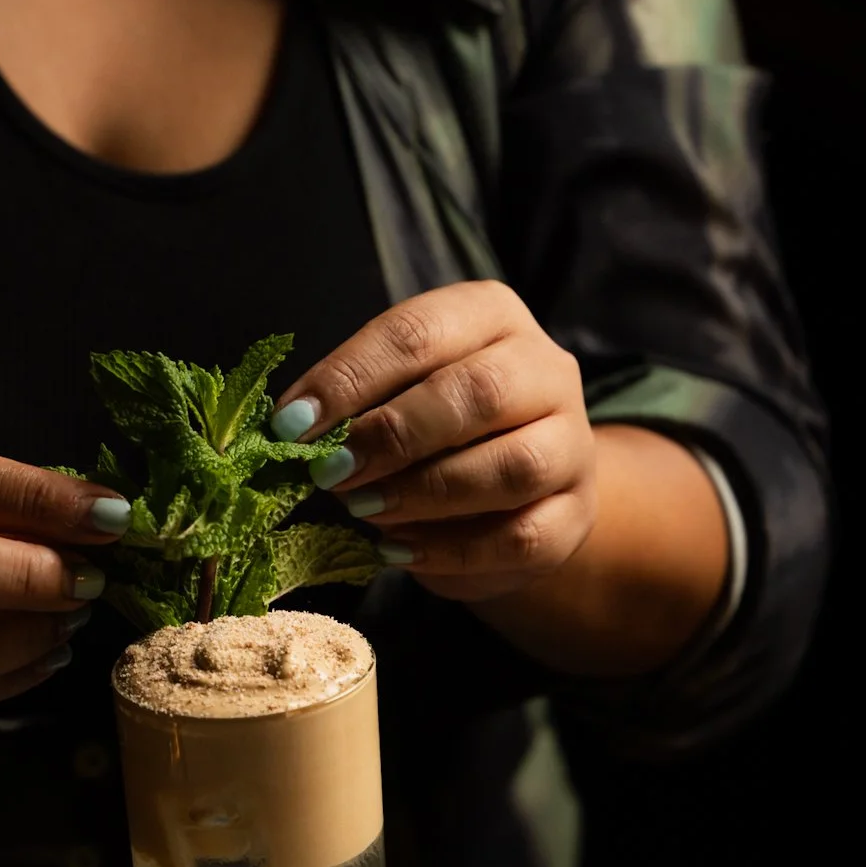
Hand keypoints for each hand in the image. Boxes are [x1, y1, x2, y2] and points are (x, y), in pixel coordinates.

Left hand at [273, 282, 596, 603]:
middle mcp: (545, 369)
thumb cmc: (435, 425)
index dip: (348, 378)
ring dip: (424, 494)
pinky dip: (452, 550)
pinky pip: (521, 538)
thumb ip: (353, 402)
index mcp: (490, 315)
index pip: (418, 332)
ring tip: (364, 511)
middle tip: (330, 473)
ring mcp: (572, 444)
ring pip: (511, 467)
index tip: (290, 425)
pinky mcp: (577, 514)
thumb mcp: (394, 391)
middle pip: (478, 393)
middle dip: (392, 436)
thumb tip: (289, 432)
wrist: (515, 487)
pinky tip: (399, 551)